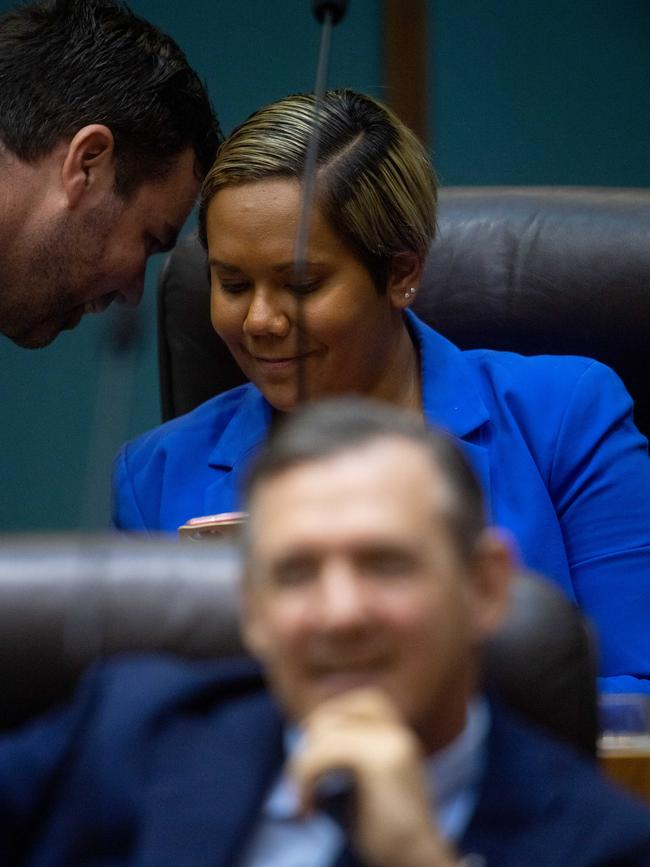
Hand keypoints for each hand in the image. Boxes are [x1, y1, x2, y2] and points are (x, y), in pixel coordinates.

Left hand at [290, 687, 458, 866]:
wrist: (418, 862)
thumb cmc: (386, 834)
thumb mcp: (361, 785)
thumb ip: (343, 758)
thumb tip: (305, 743)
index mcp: (397, 734)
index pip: (354, 703)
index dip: (325, 726)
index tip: (311, 764)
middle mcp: (396, 731)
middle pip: (331, 715)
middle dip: (308, 747)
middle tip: (303, 787)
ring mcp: (390, 741)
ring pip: (321, 734)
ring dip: (301, 769)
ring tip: (305, 804)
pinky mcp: (378, 760)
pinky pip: (321, 756)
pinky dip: (303, 781)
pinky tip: (309, 812)